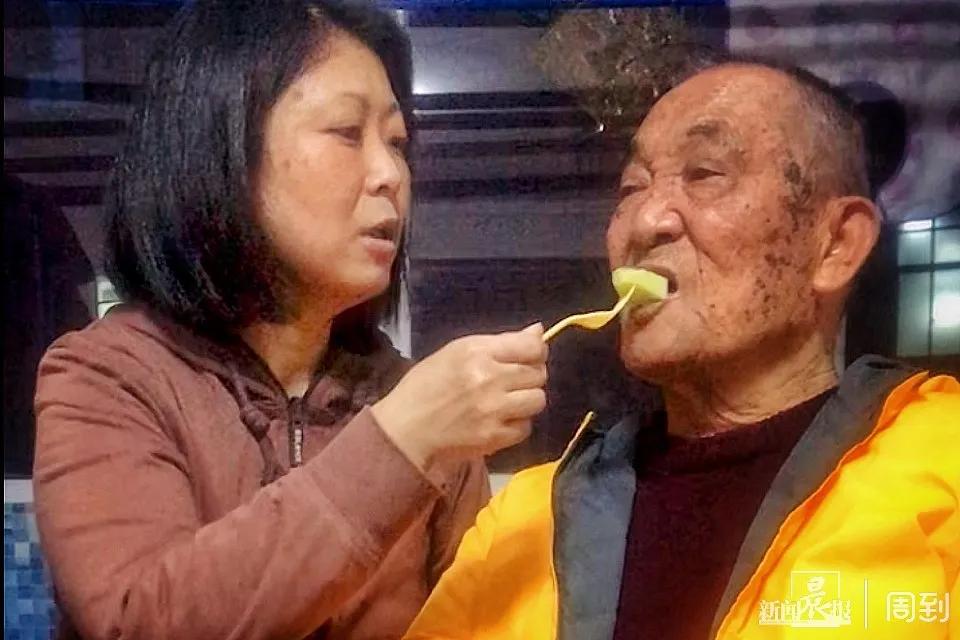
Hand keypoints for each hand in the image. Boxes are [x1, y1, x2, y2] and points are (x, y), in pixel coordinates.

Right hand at [372, 324, 547, 469]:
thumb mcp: (455, 351)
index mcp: (477, 352)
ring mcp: (493, 410)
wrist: (405, 429)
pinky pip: (525, 427)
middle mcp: (489, 378)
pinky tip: (498, 421)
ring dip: (526, 401)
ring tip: (507, 403)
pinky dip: (516, 425)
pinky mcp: (494, 437)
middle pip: (538, 374)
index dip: (536, 352)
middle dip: (529, 377)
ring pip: (538, 400)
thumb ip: (500, 342)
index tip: (528, 358)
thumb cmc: (426, 385)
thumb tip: (538, 331)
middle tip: (511, 383)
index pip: (532, 347)